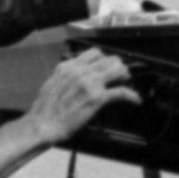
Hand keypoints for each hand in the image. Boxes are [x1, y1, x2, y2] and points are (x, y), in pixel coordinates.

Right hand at [23, 47, 137, 143]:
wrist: (43, 124)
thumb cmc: (45, 110)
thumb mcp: (52, 84)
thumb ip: (66, 76)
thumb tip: (76, 75)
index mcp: (68, 67)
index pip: (94, 53)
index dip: (105, 59)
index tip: (108, 66)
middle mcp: (80, 71)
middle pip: (109, 59)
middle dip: (118, 66)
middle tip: (121, 75)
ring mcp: (90, 83)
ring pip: (117, 70)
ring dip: (125, 76)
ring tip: (127, 83)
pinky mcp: (97, 98)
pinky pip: (121, 91)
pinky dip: (131, 95)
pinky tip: (135, 99)